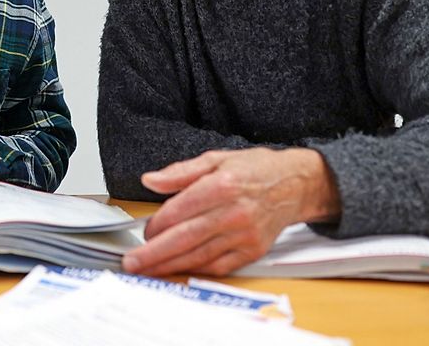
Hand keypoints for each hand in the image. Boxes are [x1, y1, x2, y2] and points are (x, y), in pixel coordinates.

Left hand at [122, 148, 339, 276]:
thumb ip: (180, 172)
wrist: (296, 184)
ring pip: (200, 255)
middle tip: (132, 262)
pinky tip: (179, 269)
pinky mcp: (253, 251)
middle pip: (186, 237)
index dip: (157, 224)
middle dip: (154, 253)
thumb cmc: (255, 169)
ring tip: (148, 269)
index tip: (144, 231)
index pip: (180, 210)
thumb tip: (150, 180)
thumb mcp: (216, 159)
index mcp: (222, 185)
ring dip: (170, 265)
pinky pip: (219, 266)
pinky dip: (196, 269)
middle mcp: (234, 212)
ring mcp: (245, 235)